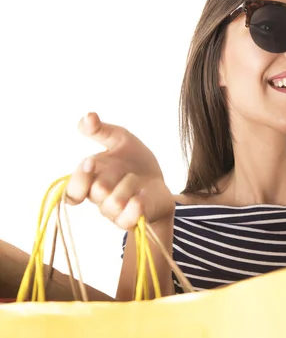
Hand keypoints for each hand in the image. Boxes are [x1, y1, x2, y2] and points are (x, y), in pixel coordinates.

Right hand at [65, 112, 174, 229]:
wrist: (160, 182)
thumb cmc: (135, 162)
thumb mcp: (121, 140)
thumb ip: (102, 130)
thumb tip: (88, 117)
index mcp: (90, 180)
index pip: (72, 190)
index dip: (79, 179)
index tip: (91, 162)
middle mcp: (98, 199)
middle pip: (97, 190)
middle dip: (115, 174)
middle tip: (126, 168)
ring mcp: (114, 212)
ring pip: (114, 202)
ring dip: (131, 185)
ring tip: (139, 180)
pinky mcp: (131, 221)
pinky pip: (127, 219)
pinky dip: (136, 205)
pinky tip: (143, 195)